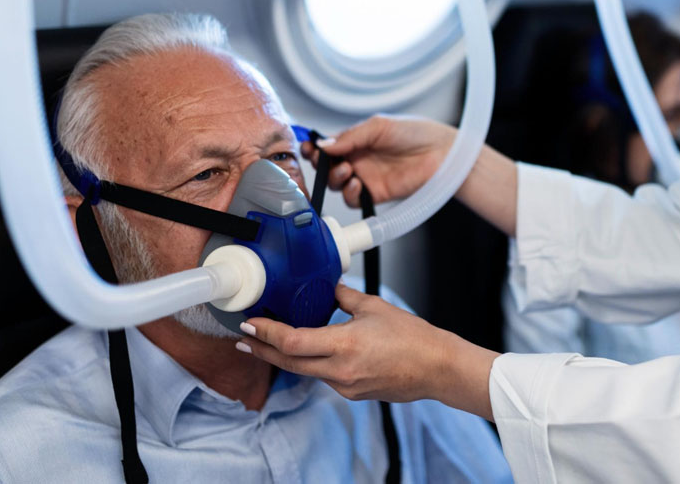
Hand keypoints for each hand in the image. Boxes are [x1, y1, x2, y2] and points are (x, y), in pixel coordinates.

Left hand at [236, 283, 498, 418]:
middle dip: (262, 349)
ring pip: (304, 371)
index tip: (250, 322)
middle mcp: (340, 370)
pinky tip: (305, 354)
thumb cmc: (413, 338)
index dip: (267, 333)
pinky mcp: (352, 392)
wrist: (436, 368)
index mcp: (344, 345)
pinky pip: (323, 377)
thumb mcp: (374, 307)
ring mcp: (345, 385)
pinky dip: (309, 364)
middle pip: (288, 362)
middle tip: (243, 336)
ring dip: (283, 357)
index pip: (292, 342)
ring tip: (265, 344)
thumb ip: (344, 297)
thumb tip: (329, 287)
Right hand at [301, 115, 454, 207]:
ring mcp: (367, 177)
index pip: (328, 146)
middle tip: (323, 161)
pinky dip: (350, 194)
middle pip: (327, 167)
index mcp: (357, 140)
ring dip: (336, 178)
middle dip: (320, 165)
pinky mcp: (377, 194)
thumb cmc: (415, 133)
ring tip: (349, 170)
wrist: (441, 152)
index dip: (314, 148)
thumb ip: (350, 137)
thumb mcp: (379, 126)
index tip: (308, 148)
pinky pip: (354, 200)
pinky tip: (358, 184)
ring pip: (337, 184)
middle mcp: (359, 159)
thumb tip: (323, 145)